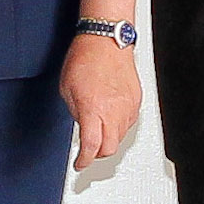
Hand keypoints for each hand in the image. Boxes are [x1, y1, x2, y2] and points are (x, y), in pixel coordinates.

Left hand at [61, 32, 140, 168]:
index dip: (84, 161)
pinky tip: (110, 118)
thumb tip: (81, 125)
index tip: (80, 164)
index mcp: (92, 109)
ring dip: (108, 139)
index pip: (91, 147)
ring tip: (98, 130)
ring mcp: (127, 107)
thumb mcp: (67, 89)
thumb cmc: (86, 57)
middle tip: (88, 152)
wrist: (107, 40)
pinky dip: (118, 127)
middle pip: (109, 149)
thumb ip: (75, 112)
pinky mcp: (136, 101)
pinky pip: (129, 123)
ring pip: (120, 137)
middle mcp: (113, 111)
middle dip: (97, 154)